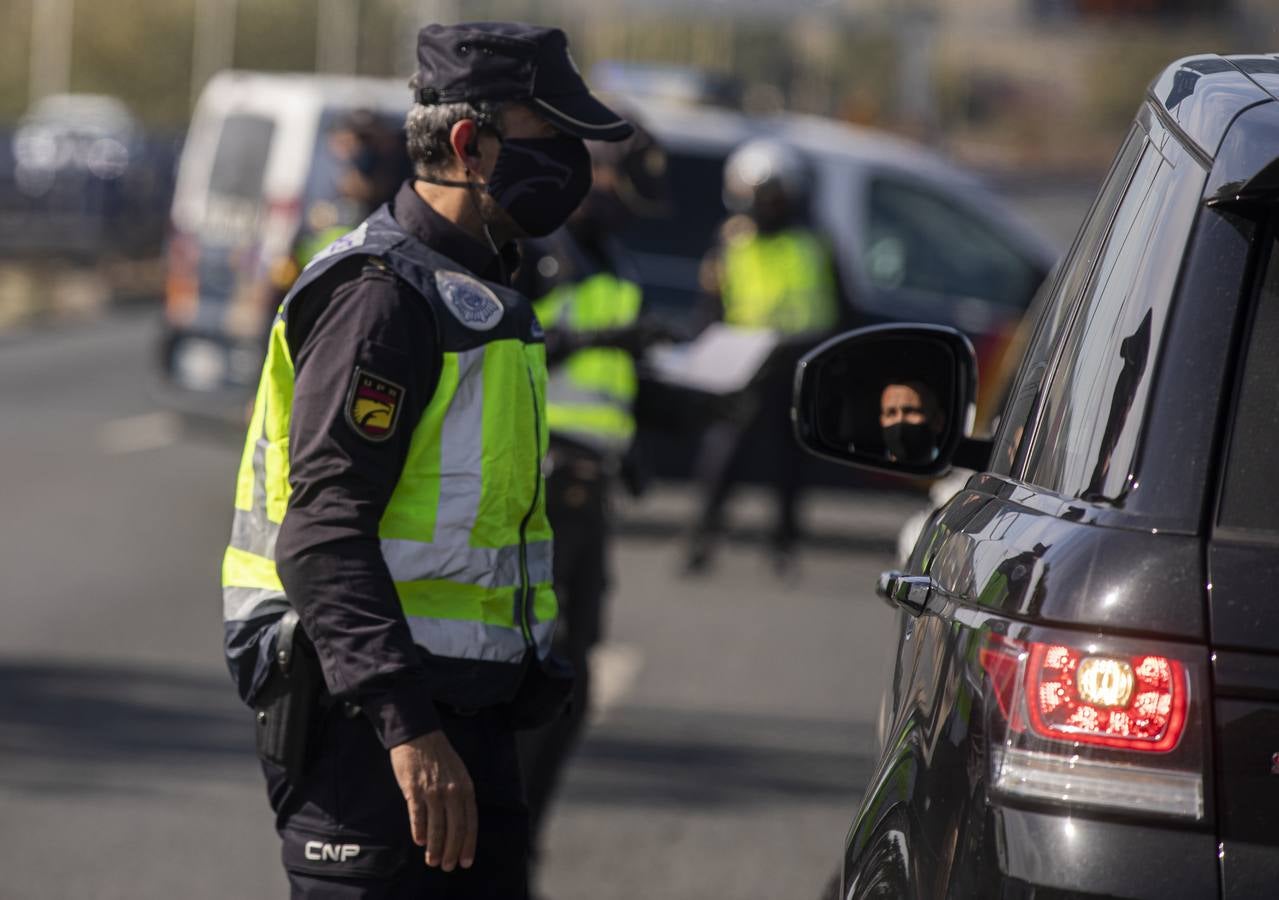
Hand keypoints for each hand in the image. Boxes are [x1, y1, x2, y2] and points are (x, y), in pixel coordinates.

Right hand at [389, 731, 476, 870]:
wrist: (418, 734)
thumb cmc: (439, 756)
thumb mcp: (458, 773)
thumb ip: (460, 796)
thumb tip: (459, 823)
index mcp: (466, 788)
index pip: (471, 822)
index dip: (468, 844)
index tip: (465, 861)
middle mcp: (452, 791)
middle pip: (455, 829)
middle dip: (452, 851)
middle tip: (448, 867)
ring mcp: (433, 791)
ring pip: (437, 827)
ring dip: (435, 848)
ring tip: (432, 862)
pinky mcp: (414, 791)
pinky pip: (418, 817)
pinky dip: (420, 832)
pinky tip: (420, 842)